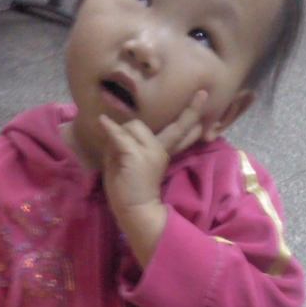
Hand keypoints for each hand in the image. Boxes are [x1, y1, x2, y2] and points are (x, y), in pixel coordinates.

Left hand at [99, 90, 207, 266]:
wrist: (134, 212)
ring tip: (116, 156)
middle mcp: (160, 150)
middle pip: (175, 127)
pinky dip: (110, 130)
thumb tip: (114, 128)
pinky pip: (119, 136)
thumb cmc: (127, 191)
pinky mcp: (136, 155)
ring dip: (120, 136)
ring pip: (133, 127)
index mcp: (161, 152)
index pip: (179, 131)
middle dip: (192, 112)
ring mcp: (150, 152)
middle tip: (203, 94)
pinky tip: (102, 122)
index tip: (203, 95)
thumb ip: (125, 144)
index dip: (192, 114)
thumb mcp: (126, 163)